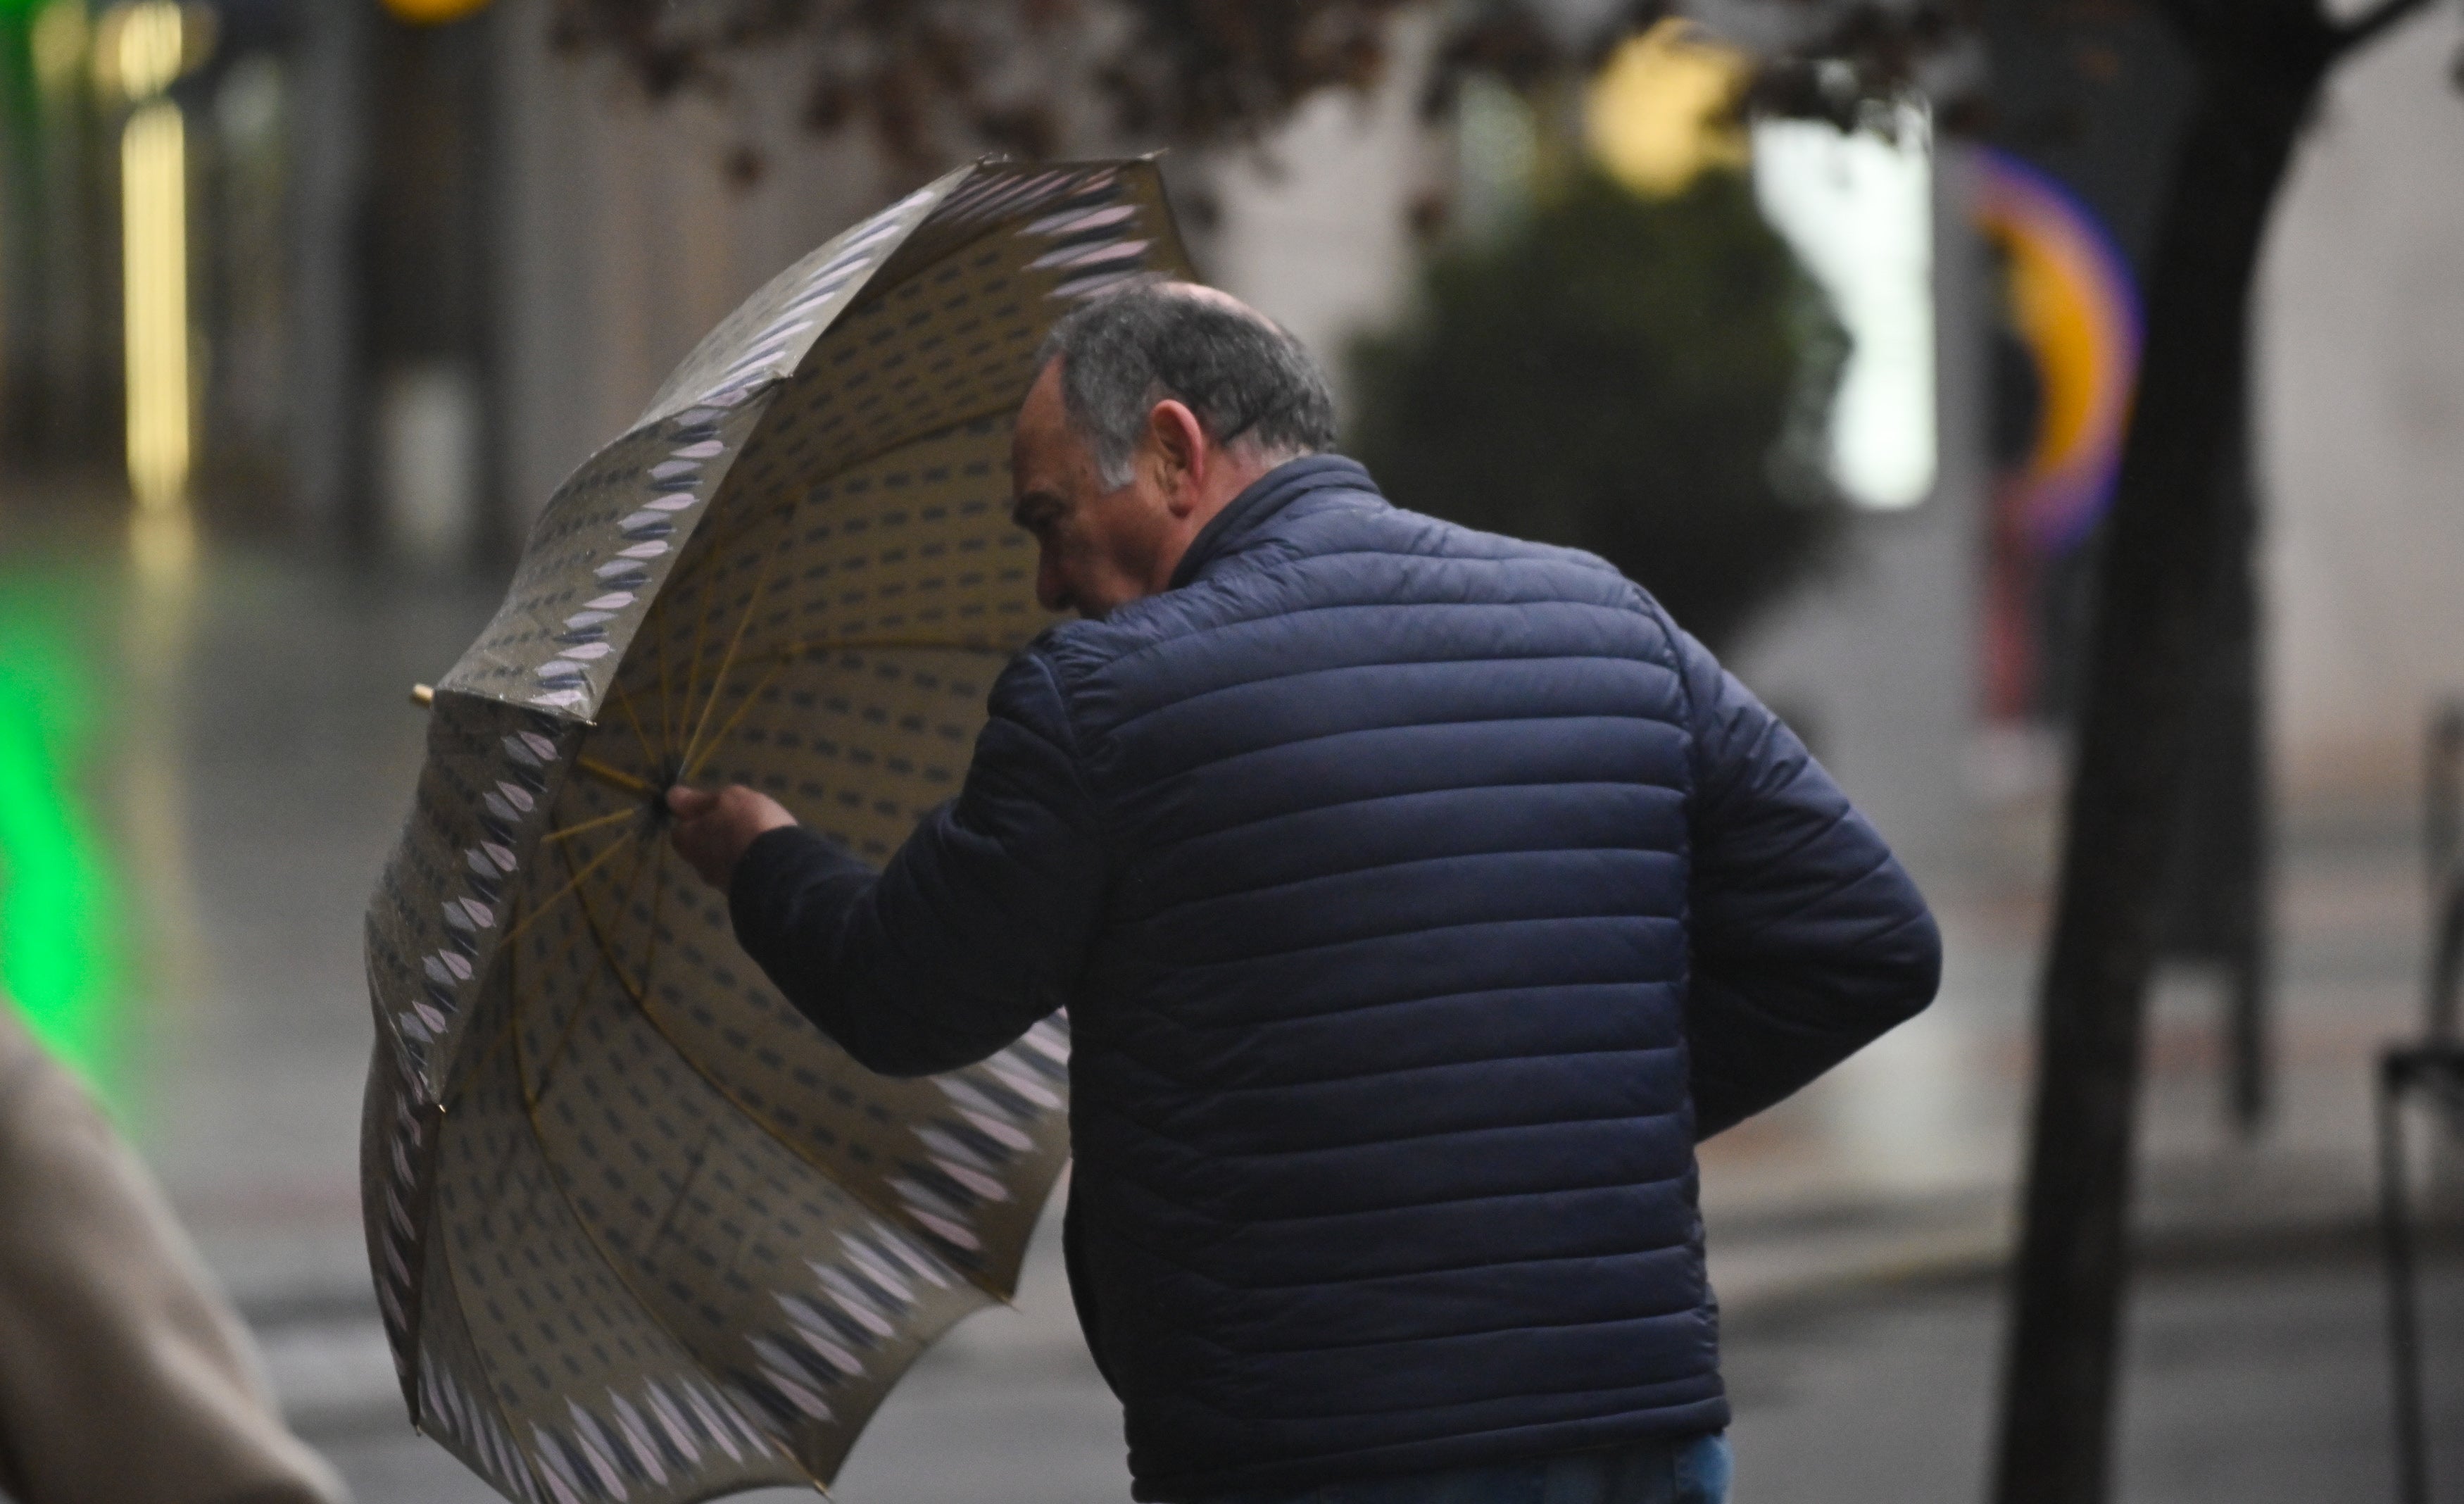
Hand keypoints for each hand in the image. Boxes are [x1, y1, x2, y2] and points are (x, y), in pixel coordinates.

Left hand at [666, 783, 798, 890]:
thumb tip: (671, 797)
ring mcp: (719, 883)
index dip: (694, 816)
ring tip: (757, 836)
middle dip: (715, 834)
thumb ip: (701, 799)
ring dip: (734, 848)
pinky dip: (750, 862)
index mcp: (687, 839)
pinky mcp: (742, 893)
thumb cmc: (748, 825)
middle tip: (738, 819)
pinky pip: (742, 872)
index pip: (680, 828)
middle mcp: (698, 864)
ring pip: (722, 860)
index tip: (712, 808)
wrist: (778, 870)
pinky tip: (767, 852)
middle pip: (700, 846)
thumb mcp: (727, 799)